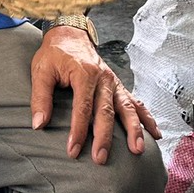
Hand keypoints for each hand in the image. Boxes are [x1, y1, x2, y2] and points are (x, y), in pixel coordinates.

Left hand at [29, 26, 160, 163]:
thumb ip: (40, 97)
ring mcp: (113, 82)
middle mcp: (103, 78)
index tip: (73, 151)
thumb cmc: (55, 54)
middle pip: (106, 111)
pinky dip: (146, 118)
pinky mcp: (118, 86)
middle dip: (105, 137)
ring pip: (127, 108)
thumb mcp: (41, 71)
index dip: (78, 131)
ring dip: (133, 129)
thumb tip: (39, 124)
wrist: (71, 34)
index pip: (82, 108)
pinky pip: (135, 103)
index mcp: (84, 73)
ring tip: (137, 149)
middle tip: (100, 158)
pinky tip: (154, 133)